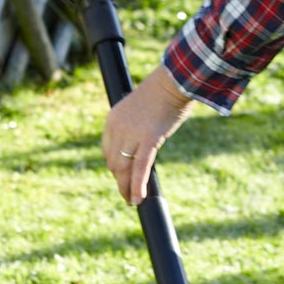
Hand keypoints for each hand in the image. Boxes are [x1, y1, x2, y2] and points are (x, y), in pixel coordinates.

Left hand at [103, 64, 193, 205]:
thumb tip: (139, 148)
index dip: (116, 168)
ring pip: (123, 169)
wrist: (175, 81)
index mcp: (112, 120)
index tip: (124, 177)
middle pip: (114, 163)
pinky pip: (140, 167)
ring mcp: (132, 133)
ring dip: (126, 188)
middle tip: (128, 194)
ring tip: (132, 201)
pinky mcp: (149, 139)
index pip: (108, 152)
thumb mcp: (139, 111)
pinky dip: (138, 185)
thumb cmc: (162, 95)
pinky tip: (139, 198)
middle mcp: (118, 127)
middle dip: (121, 181)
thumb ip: (133, 129)